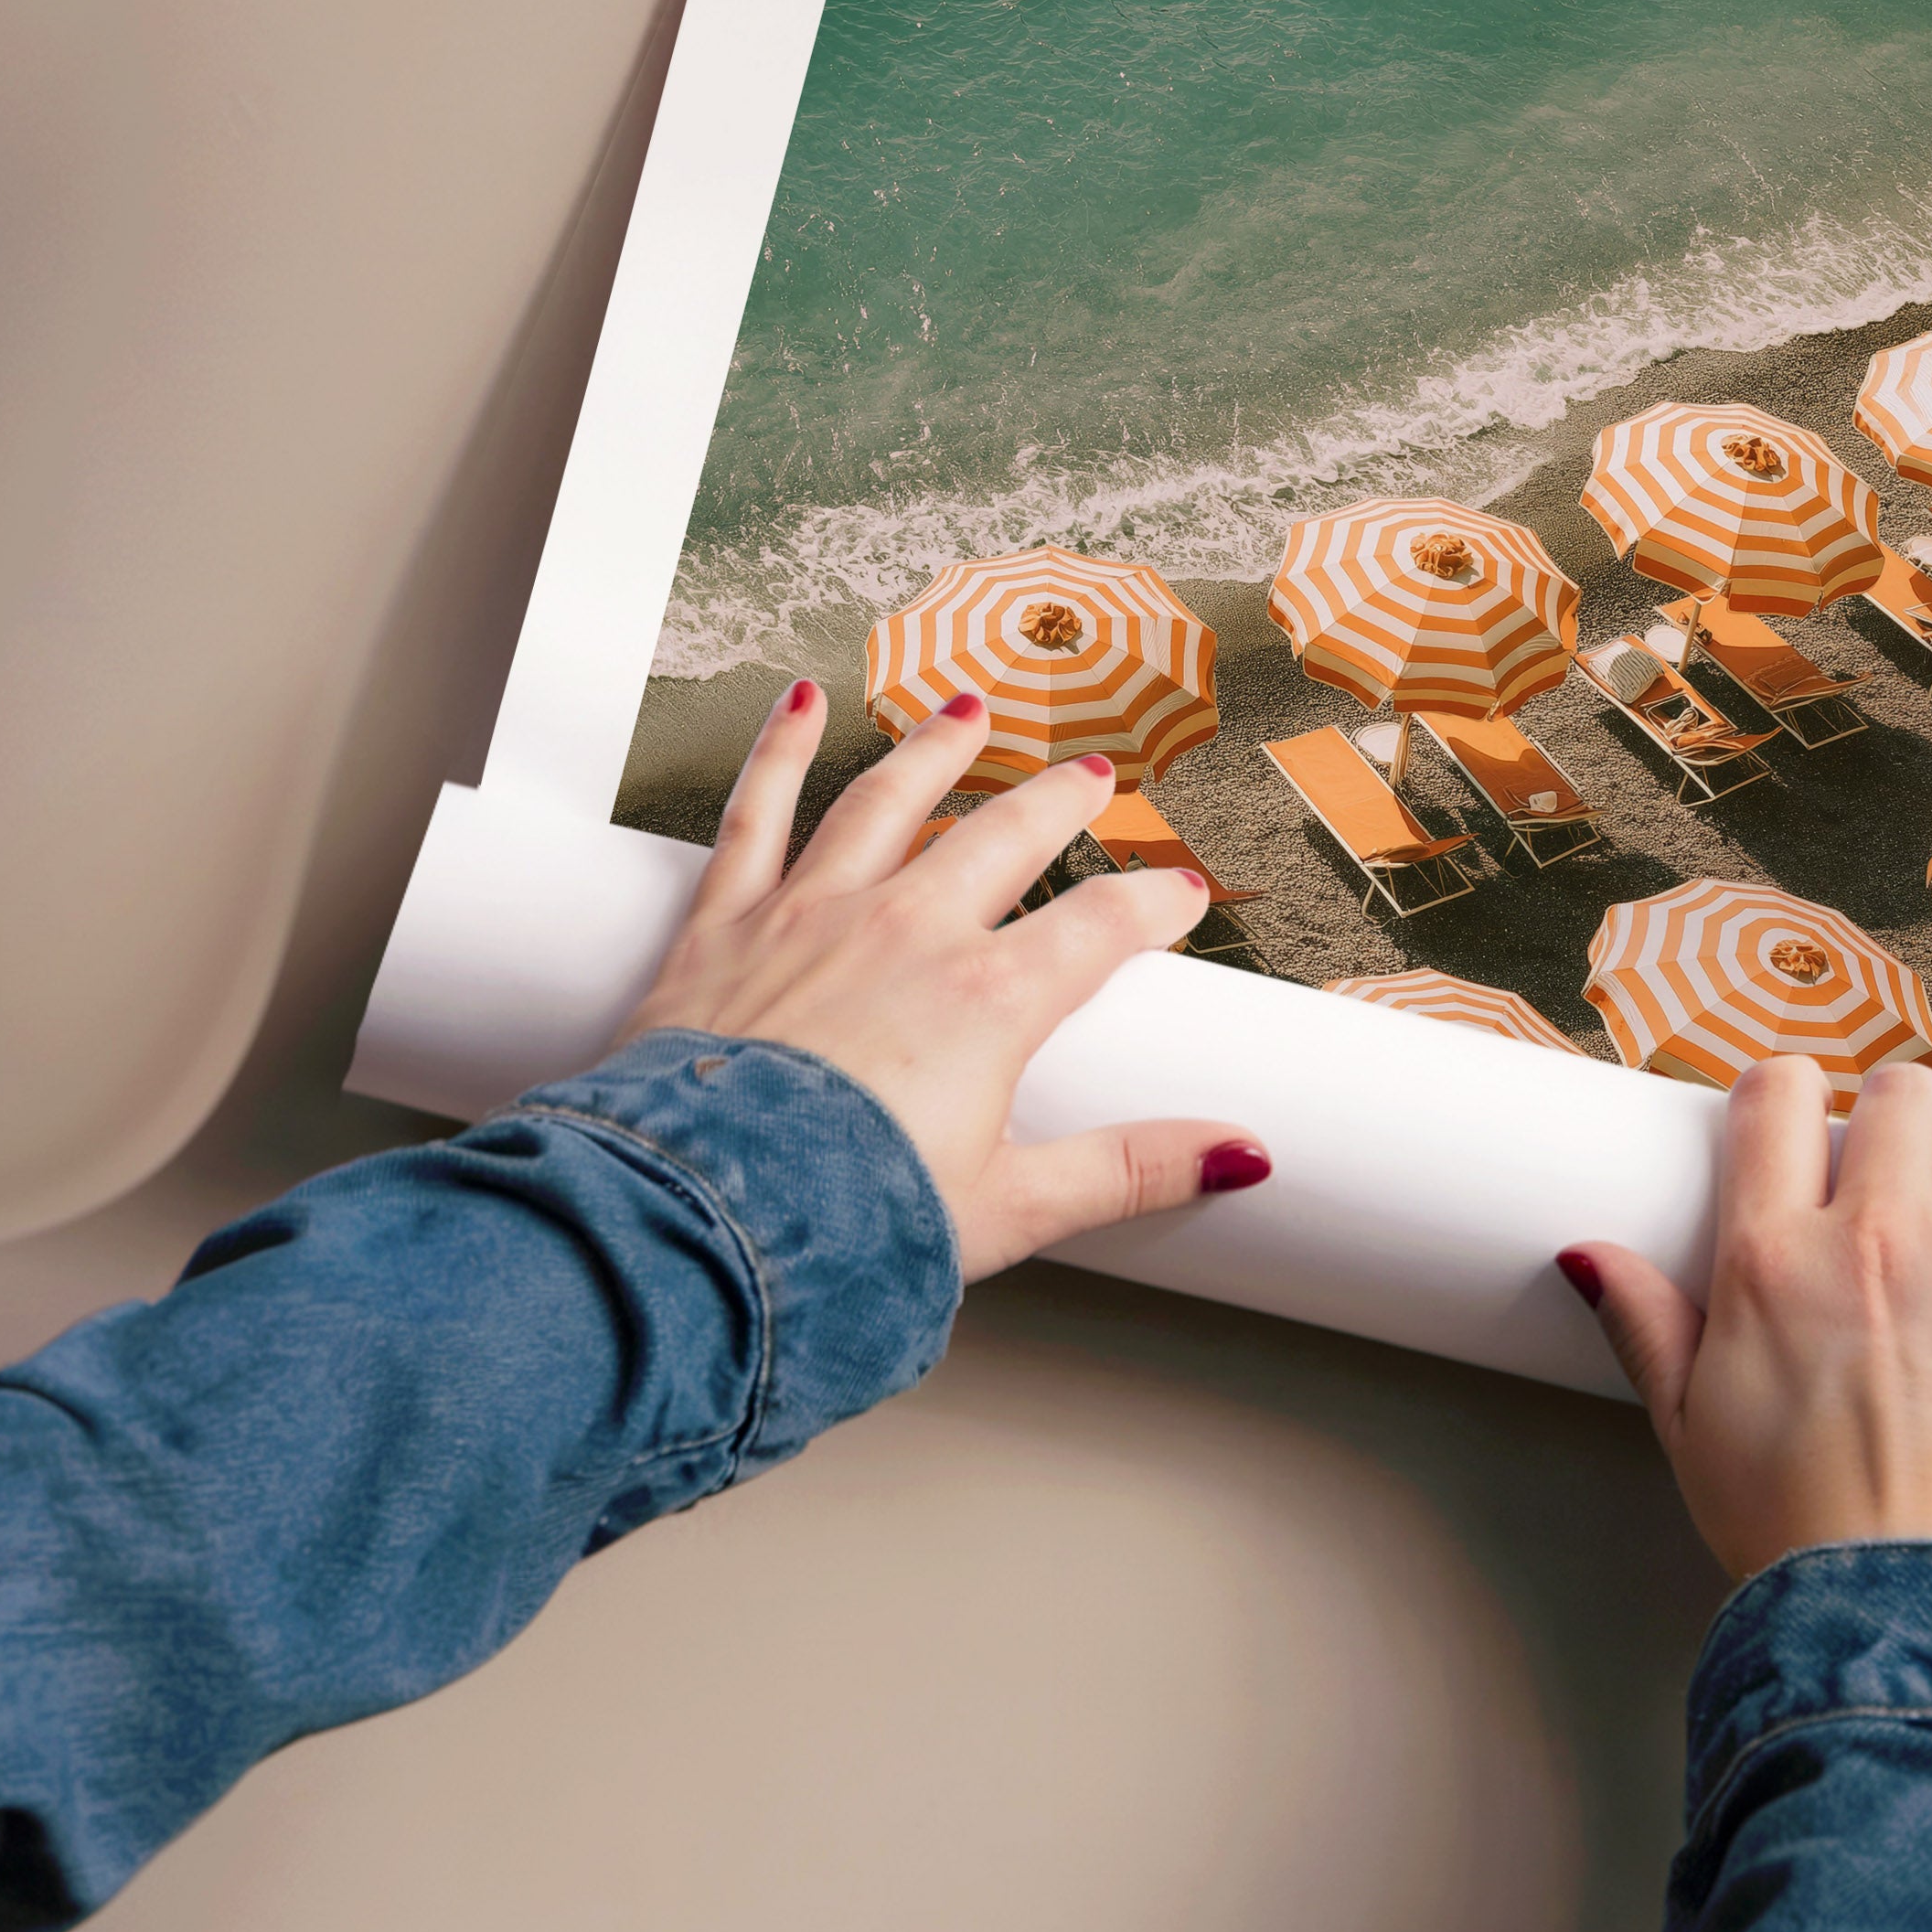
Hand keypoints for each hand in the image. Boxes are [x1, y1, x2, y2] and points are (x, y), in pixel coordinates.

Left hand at [619, 679, 1264, 1280]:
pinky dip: (778, 750)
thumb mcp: (1009, 1210)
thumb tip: (1241, 1156)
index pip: (1101, 926)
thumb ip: (1130, 1170)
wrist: (691, 1228)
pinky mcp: (724, 924)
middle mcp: (909, 930)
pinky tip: (799, 703)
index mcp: (990, 999)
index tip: (1179, 895)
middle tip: (1091, 779)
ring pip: (887, 801)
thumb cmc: (842, 1227)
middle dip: (1059, 802)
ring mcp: (813, 915)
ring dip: (936, 751)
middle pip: (1005, 836)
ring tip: (969, 713)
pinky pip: (755, 815)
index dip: (1153, 904)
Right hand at [1559, 1057, 1931, 1602]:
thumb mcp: (1695, 1438)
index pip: (1778, 1098)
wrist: (1923, 1632)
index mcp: (1776, 1262)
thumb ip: (1647, 1329)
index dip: (1796, 1095)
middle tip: (1925, 1170)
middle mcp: (1880, 1236)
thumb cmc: (1808, 1549)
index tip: (1817, 1116)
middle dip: (1912, 1120)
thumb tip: (1590, 1255)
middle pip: (1904, 1095)